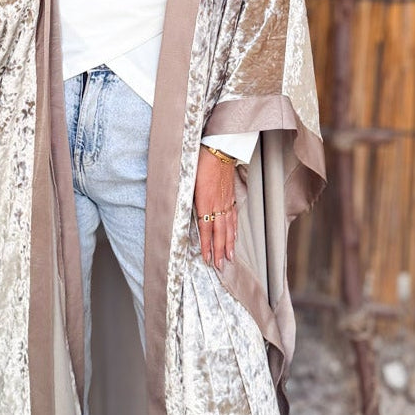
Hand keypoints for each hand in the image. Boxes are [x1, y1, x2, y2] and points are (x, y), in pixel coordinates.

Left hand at [194, 146, 236, 268]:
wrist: (220, 149)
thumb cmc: (201, 162)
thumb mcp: (188, 180)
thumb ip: (186, 198)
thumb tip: (180, 210)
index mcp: (205, 202)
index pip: (206, 230)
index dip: (207, 246)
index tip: (208, 259)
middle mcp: (218, 205)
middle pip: (220, 233)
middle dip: (220, 251)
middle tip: (221, 265)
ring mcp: (226, 201)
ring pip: (229, 227)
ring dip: (230, 244)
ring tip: (230, 257)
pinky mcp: (231, 196)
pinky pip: (234, 216)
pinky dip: (235, 229)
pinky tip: (235, 236)